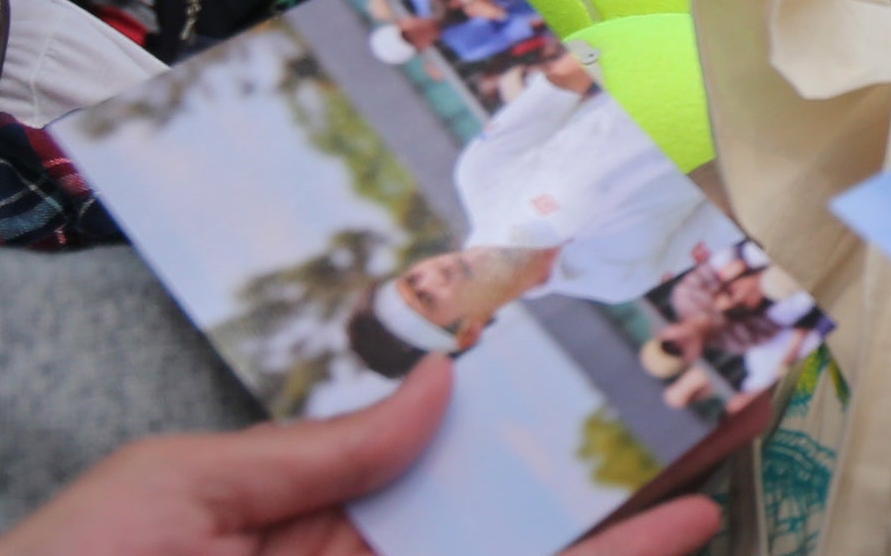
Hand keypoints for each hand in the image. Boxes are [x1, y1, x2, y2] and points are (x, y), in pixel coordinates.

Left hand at [0, 356, 722, 555]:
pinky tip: (665, 538)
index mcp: (306, 525)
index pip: (441, 463)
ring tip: (720, 457)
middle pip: (509, 516)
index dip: (525, 411)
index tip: (598, 354)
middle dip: (607, 462)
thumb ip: (311, 450)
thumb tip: (435, 382)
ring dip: (630, 526)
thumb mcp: (170, 492)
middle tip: (708, 395)